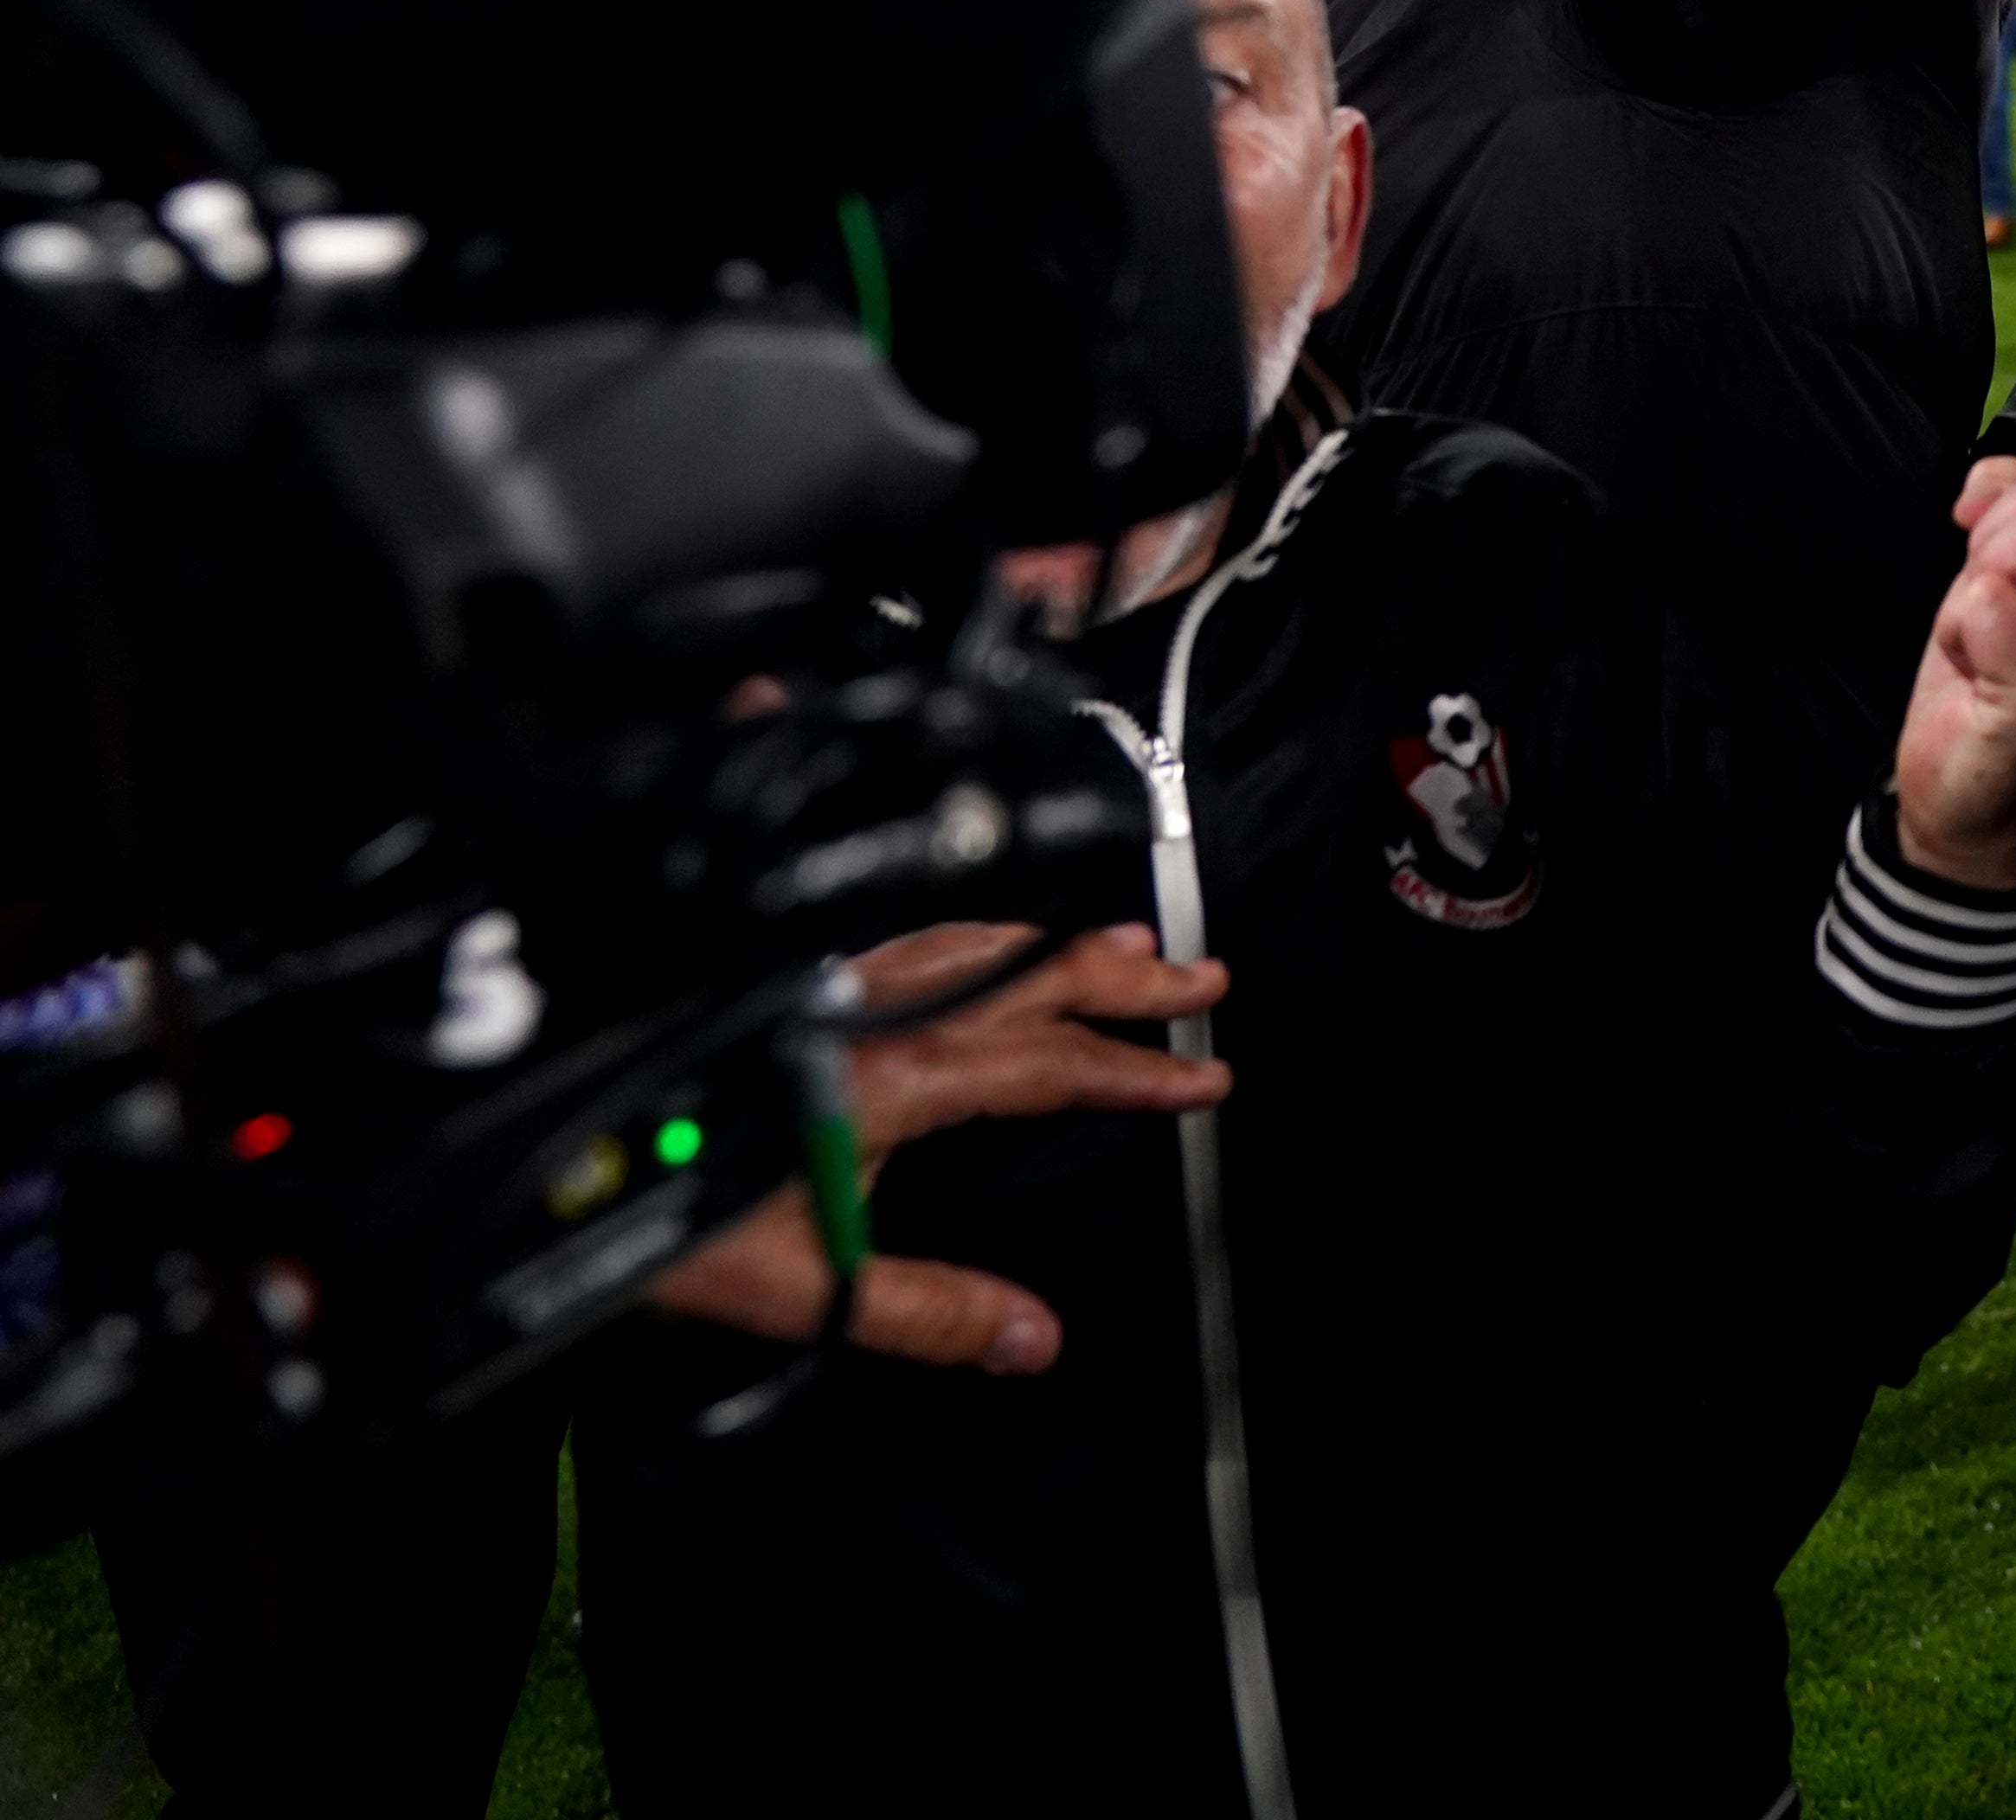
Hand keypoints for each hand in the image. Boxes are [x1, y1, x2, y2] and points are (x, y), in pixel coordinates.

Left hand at [649, 923, 1227, 1372]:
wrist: (553, 1163)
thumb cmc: (661, 1215)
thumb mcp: (806, 1285)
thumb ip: (927, 1312)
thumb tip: (1032, 1338)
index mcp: (895, 1077)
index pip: (1049, 1063)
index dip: (1135, 1072)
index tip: (1201, 1079)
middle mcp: (871, 1018)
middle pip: (1028, 976)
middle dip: (1125, 977)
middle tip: (1199, 984)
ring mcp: (829, 995)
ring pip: (970, 945)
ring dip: (1055, 945)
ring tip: (1116, 946)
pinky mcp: (789, 996)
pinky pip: (913, 943)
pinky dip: (979, 937)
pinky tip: (978, 951)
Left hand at [1901, 437, 2015, 885]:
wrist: (1978, 791)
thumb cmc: (1997, 667)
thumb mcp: (2013, 560)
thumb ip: (2014, 496)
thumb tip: (1988, 486)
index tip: (2013, 561)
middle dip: (1995, 541)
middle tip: (1997, 608)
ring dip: (1974, 586)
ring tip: (1988, 640)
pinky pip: (1984, 602)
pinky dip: (1956, 629)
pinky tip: (1978, 671)